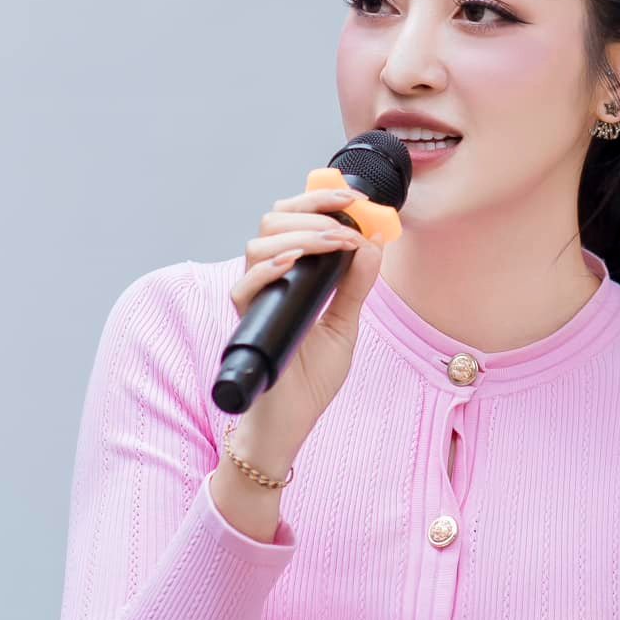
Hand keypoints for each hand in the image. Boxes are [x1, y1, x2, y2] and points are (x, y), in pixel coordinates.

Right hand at [230, 185, 386, 469]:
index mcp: (293, 275)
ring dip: (300, 235)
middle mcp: (269, 280)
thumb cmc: (311, 378)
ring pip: (259, 243)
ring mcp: (256, 298)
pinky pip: (245, 285)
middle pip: (273, 221)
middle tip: (348, 215)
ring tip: (334, 242)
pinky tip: (293, 261)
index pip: (295, 221)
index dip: (320, 202)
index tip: (355, 199)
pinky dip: (269, 268)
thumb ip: (356, 285)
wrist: (291, 421)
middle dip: (311, 209)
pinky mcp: (247, 322)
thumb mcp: (345, 325)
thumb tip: (374, 244)